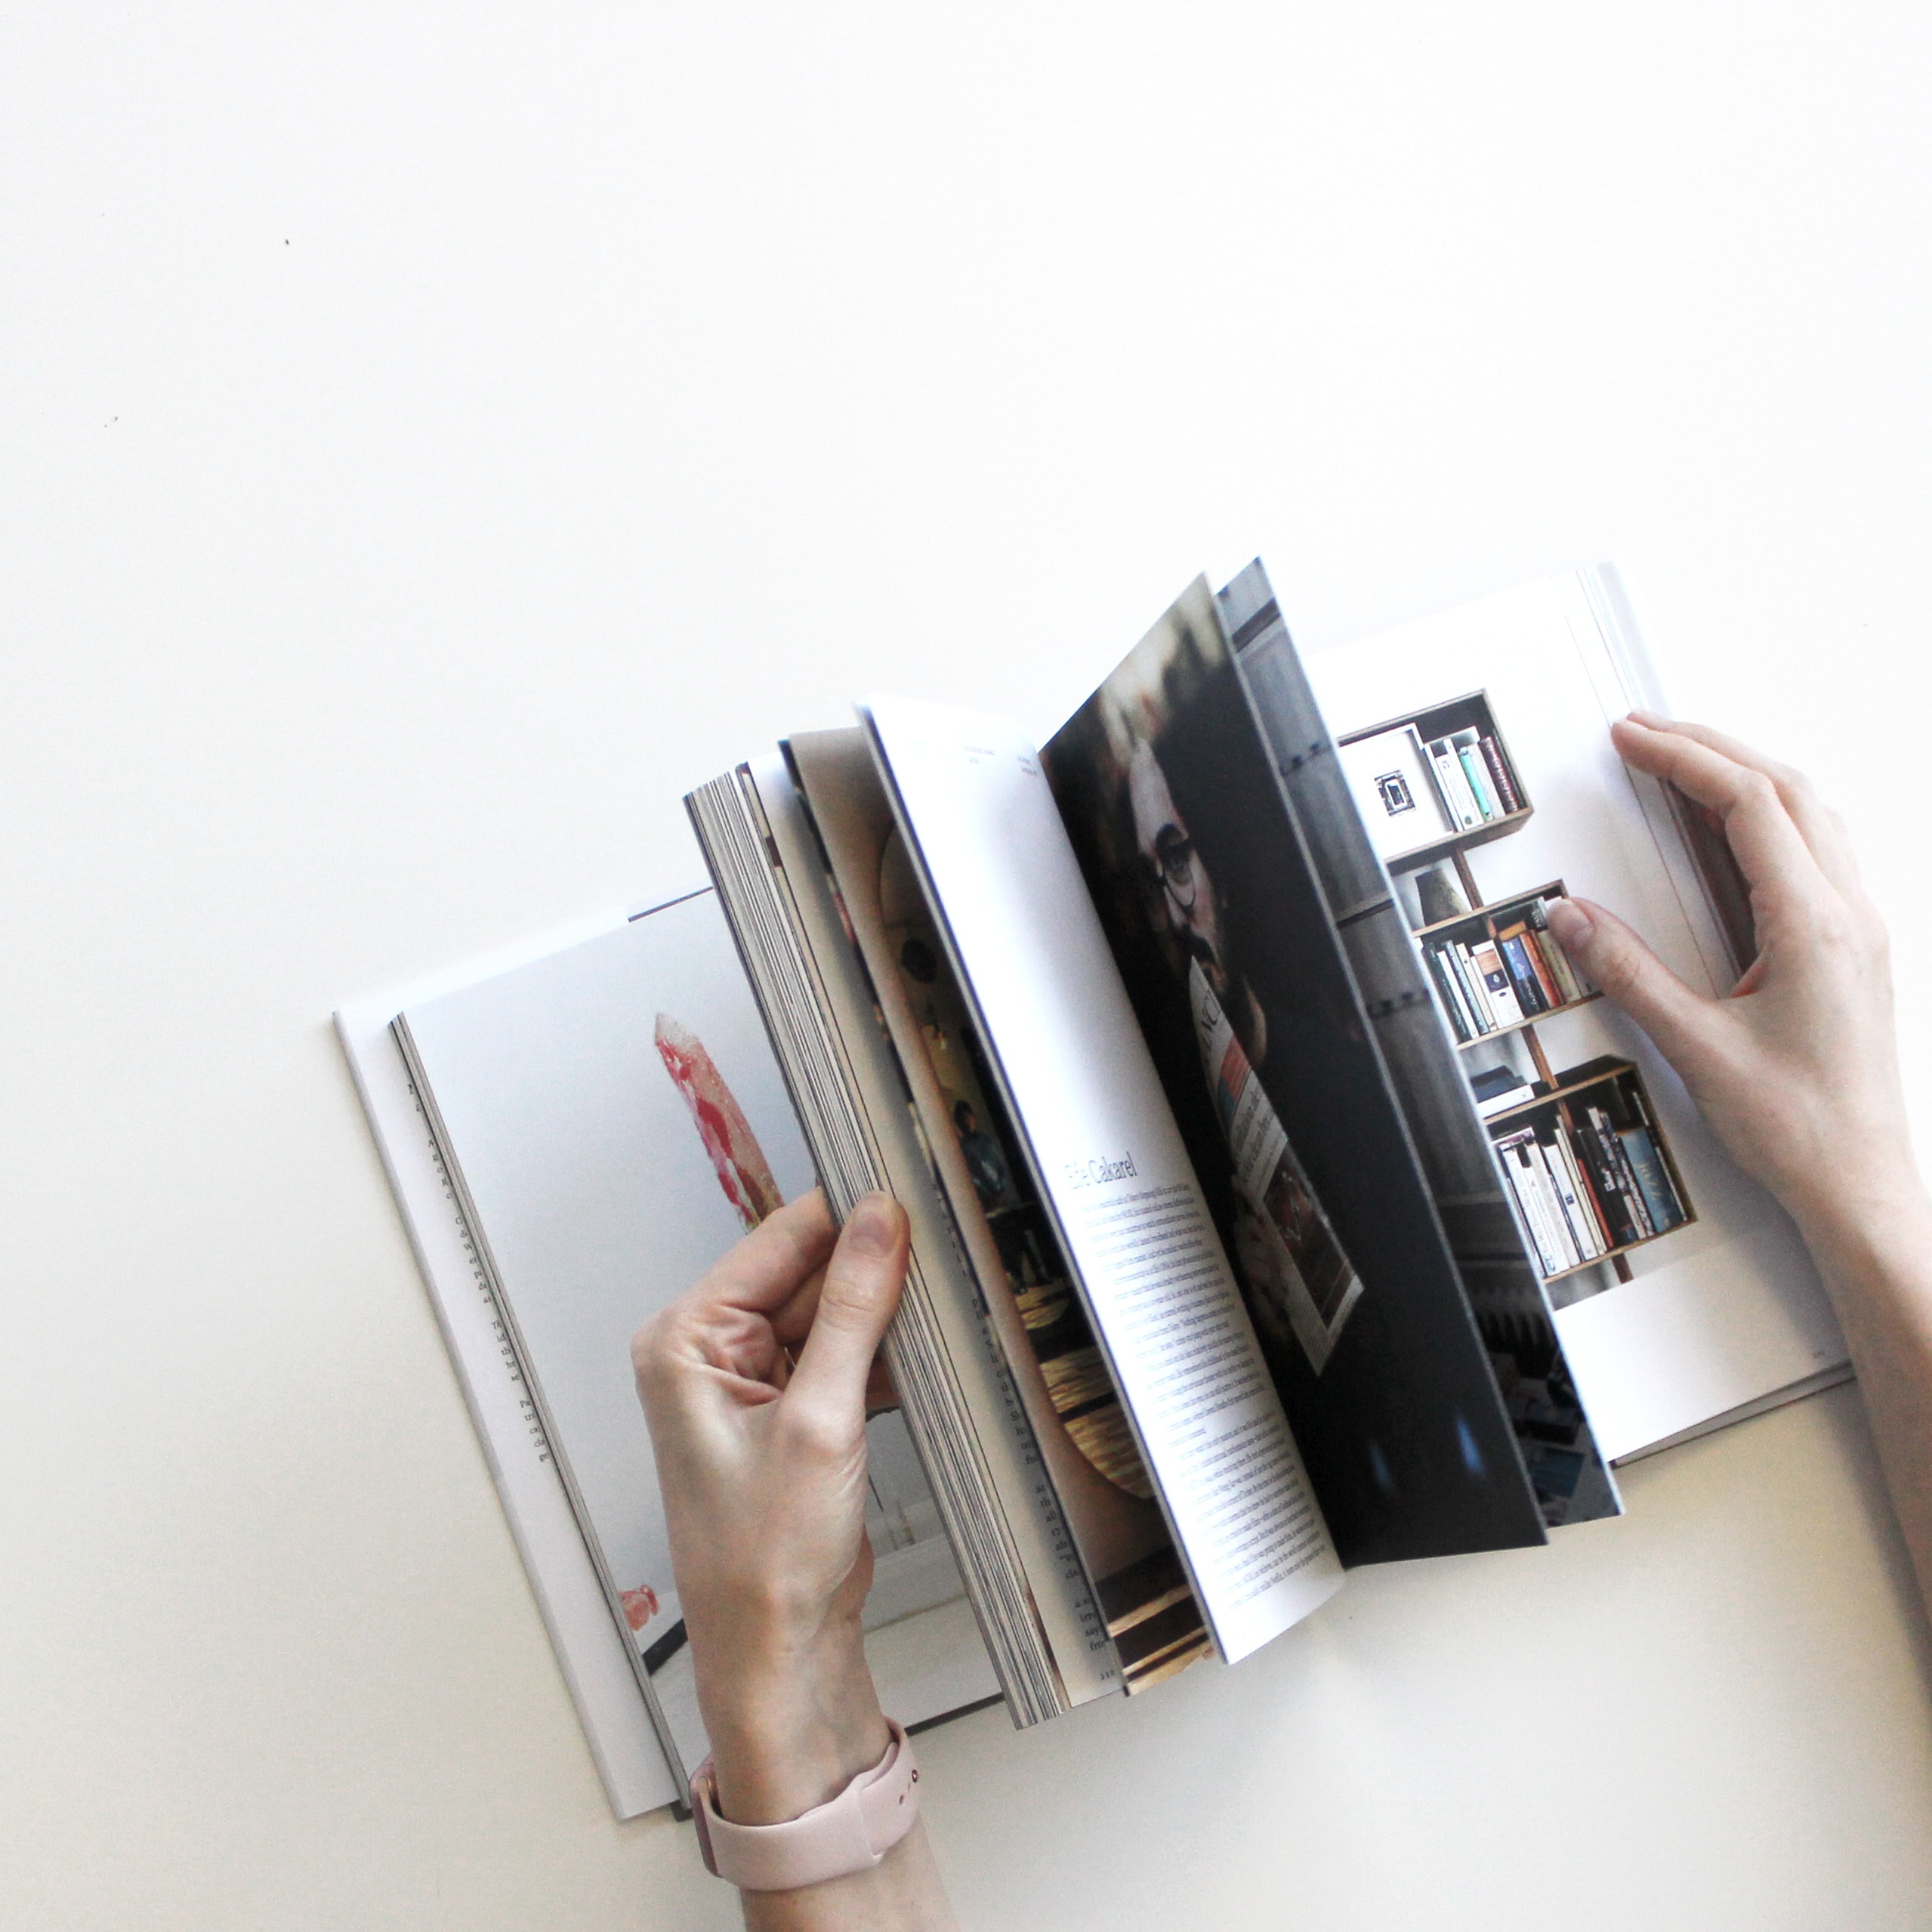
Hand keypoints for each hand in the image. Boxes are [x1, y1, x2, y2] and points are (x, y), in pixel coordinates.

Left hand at [631, 1189, 907, 1826]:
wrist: (776, 1651)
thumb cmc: (763, 1561)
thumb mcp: (819, 1420)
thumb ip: (851, 1311)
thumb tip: (876, 1223)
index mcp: (685, 1341)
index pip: (775, 1242)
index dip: (844, 1215)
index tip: (906, 1190)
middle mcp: (708, 1354)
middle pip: (805, 1274)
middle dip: (871, 1269)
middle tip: (940, 1253)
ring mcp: (750, 1385)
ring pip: (831, 1314)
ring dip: (882, 1317)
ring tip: (938, 1312)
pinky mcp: (791, 1414)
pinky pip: (841, 1356)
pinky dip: (882, 1357)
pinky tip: (923, 1360)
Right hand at [1544, 713, 1915, 1239]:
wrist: (1859, 1183)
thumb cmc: (1800, 1126)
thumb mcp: (1696, 1047)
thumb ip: (1629, 973)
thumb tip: (1573, 917)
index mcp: (1817, 925)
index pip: (1748, 805)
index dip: (1684, 759)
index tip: (1630, 740)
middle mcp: (1848, 913)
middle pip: (1786, 789)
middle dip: (1710, 748)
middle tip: (1643, 731)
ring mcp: (1859, 927)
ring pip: (1810, 813)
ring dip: (1745, 773)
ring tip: (1682, 761)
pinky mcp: (1853, 946)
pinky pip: (1817, 849)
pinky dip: (1768, 814)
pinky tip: (1730, 827)